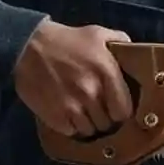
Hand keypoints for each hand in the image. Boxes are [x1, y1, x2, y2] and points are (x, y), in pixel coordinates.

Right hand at [14, 19, 132, 135]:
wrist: (28, 46)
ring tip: (83, 112)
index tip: (116, 108)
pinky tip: (67, 113)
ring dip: (88, 123)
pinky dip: (71, 126)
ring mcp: (72, 107)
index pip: (124, 110)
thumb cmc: (66, 39)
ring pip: (90, 130)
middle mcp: (92, 93)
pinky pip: (71, 131)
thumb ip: (120, 41)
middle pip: (107, 123)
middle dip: (104, 117)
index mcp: (107, 73)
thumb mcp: (96, 33)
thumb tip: (135, 52)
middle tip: (98, 109)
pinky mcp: (55, 117)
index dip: (121, 111)